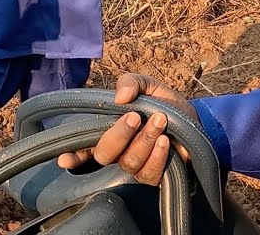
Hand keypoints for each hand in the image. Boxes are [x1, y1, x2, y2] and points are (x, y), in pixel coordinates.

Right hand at [56, 73, 196, 184]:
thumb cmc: (164, 103)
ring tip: (160, 120)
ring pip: (129, 161)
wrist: (194, 119)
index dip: (73, 155)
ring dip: (145, 139)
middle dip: (118, 134)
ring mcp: (135, 167)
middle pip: (104, 154)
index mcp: (109, 131)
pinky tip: (166, 140)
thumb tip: (120, 98)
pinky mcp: (153, 177)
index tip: (64, 158)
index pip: (84, 146)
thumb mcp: (147, 85)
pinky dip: (157, 155)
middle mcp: (118, 152)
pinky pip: (149, 173)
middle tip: (135, 116)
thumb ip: (131, 82)